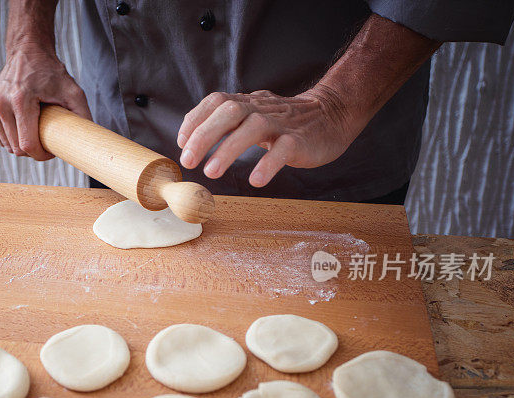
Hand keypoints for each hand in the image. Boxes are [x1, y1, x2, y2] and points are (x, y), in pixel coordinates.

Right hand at [0, 45, 89, 160]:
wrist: (27, 52)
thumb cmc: (50, 71)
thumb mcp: (73, 91)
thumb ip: (83, 115)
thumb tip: (88, 140)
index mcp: (20, 100)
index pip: (27, 145)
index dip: (41, 155)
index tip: (52, 150)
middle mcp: (0, 104)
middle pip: (16, 148)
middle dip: (33, 151)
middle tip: (47, 140)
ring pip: (7, 145)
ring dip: (21, 144)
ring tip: (35, 130)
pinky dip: (11, 138)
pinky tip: (22, 127)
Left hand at [177, 88, 360, 186]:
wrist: (332, 114)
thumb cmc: (285, 120)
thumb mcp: (253, 115)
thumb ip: (226, 123)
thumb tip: (191, 139)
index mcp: (247, 102)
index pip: (216, 101)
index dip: (196, 119)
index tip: (182, 143)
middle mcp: (261, 108)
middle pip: (229, 111)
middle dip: (204, 135)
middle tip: (188, 161)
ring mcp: (281, 123)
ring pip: (253, 127)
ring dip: (228, 149)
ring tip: (211, 172)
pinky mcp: (300, 140)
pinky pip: (284, 149)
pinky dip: (268, 164)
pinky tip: (256, 181)